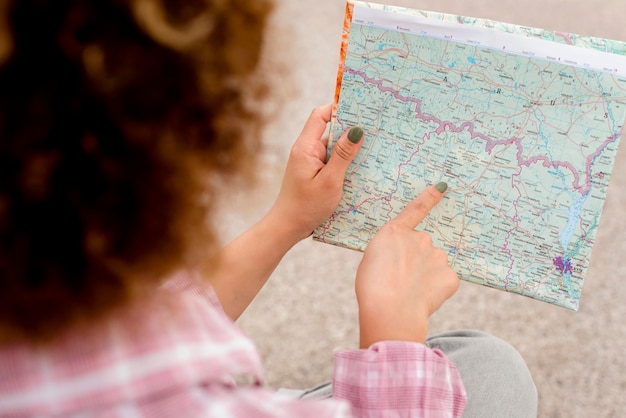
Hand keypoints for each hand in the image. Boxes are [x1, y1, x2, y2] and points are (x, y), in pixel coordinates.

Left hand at [268, 103, 363, 242]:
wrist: (288, 227)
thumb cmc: (307, 207)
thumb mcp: (330, 181)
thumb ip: (343, 156)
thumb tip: (356, 131)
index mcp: (305, 147)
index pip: (321, 116)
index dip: (338, 108)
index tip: (360, 107)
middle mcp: (307, 151)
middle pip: (330, 130)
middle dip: (351, 129)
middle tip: (376, 128)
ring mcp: (310, 162)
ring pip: (334, 148)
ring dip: (351, 149)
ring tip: (375, 147)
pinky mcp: (315, 173)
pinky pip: (333, 161)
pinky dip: (346, 162)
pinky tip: (362, 167)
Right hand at [355, 184, 459, 347]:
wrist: (390, 309)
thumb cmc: (373, 287)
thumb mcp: (372, 261)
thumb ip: (391, 253)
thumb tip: (406, 261)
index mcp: (395, 232)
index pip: (415, 210)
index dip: (429, 198)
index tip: (442, 187)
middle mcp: (420, 239)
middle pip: (422, 247)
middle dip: (416, 260)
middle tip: (401, 280)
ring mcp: (438, 256)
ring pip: (434, 265)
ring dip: (426, 275)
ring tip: (409, 293)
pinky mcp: (450, 276)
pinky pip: (444, 281)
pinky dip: (436, 290)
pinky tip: (422, 299)